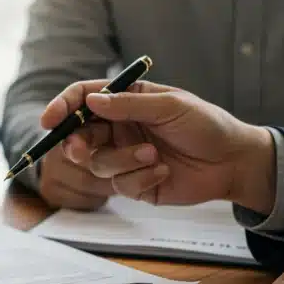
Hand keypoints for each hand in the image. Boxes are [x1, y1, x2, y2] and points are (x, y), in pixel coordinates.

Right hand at [41, 80, 276, 212]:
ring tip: (153, 155)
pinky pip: (121, 185)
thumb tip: (91, 101)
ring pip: (99, 163)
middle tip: (82, 150)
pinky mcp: (135, 183)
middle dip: (78, 143)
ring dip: (122, 160)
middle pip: (80, 135)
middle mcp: (120, 127)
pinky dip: (141, 178)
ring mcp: (125, 156)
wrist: (233, 162)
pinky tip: (163, 171)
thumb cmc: (206, 125)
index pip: (83, 98)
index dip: (63, 107)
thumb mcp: (171, 106)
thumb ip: (129, 104)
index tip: (50, 120)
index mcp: (126, 100)